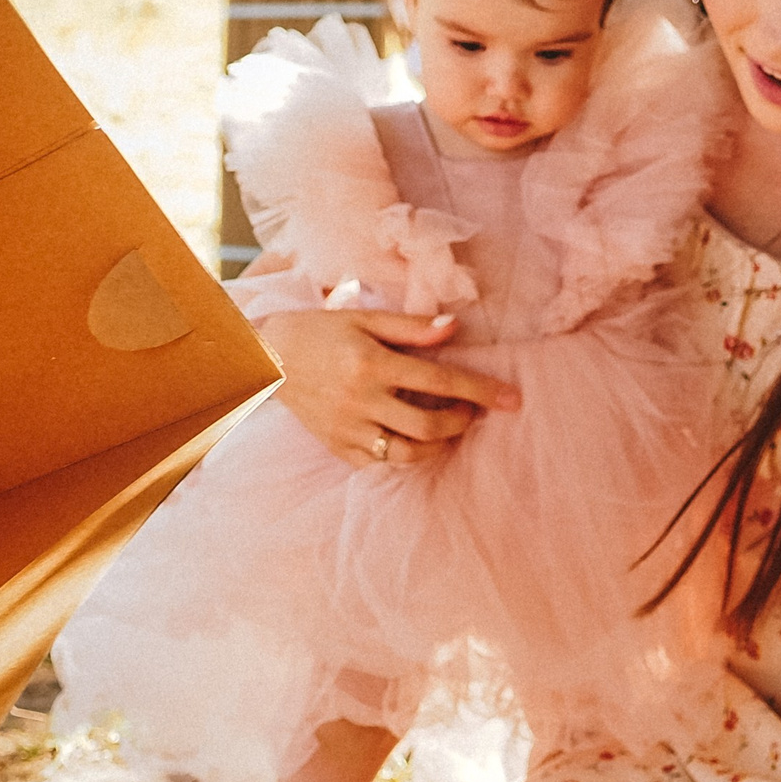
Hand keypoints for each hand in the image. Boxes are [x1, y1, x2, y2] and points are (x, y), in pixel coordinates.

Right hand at [261, 308, 522, 467]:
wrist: (268, 358)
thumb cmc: (322, 331)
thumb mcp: (366, 318)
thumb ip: (412, 327)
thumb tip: (456, 328)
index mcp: (372, 363)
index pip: (441, 381)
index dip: (481, 391)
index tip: (512, 400)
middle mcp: (361, 400)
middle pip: (428, 426)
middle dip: (461, 422)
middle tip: (470, 412)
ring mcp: (347, 428)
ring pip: (406, 454)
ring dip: (437, 446)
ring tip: (446, 429)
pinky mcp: (337, 447)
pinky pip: (379, 464)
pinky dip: (403, 456)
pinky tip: (410, 439)